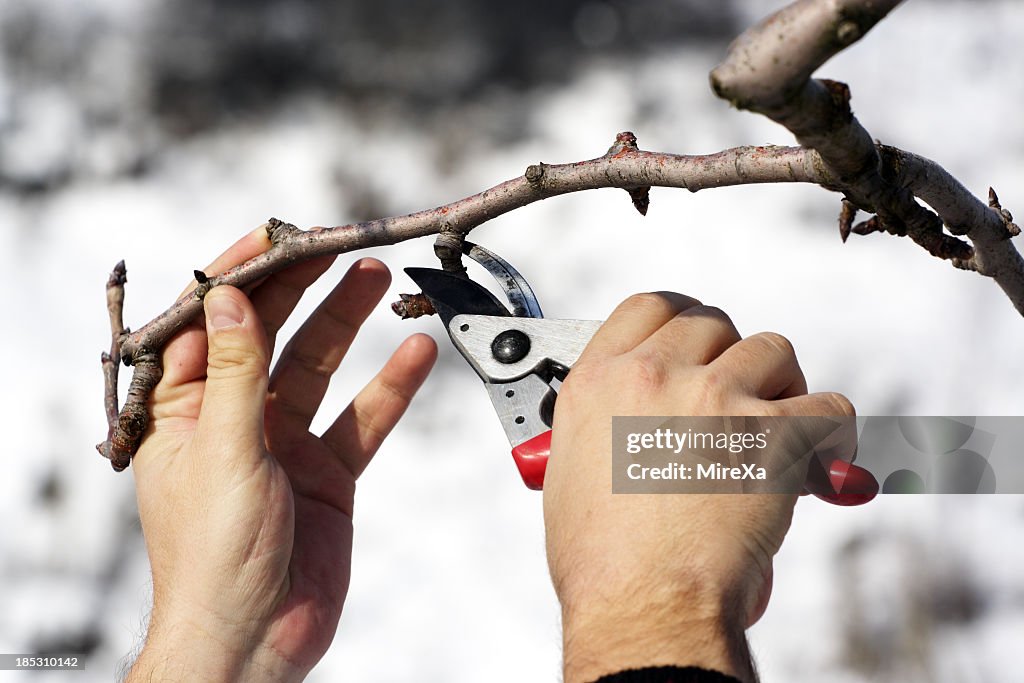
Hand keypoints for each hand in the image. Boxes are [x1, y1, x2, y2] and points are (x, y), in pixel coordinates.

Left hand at [127, 228, 436, 681]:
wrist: (256, 637)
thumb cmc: (214, 559)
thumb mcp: (223, 451)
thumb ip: (235, 372)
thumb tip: (232, 299)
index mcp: (183, 411)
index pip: (208, 325)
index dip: (240, 277)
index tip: (275, 237)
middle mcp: (234, 418)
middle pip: (270, 335)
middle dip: (302, 289)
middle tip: (338, 246)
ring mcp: (284, 443)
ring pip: (320, 367)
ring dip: (348, 323)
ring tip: (376, 278)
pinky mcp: (327, 471)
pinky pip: (362, 418)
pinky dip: (390, 388)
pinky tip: (415, 355)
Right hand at [543, 293, 853, 682]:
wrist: (642, 603)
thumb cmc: (603, 561)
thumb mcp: (570, 472)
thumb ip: (602, 426)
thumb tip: (633, 425)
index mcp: (599, 381)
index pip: (650, 307)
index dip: (681, 320)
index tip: (698, 341)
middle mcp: (654, 376)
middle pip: (714, 323)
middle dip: (731, 356)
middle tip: (738, 397)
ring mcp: (714, 398)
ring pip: (772, 350)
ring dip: (779, 384)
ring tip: (775, 426)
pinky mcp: (772, 433)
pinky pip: (828, 405)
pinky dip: (832, 430)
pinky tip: (819, 458)